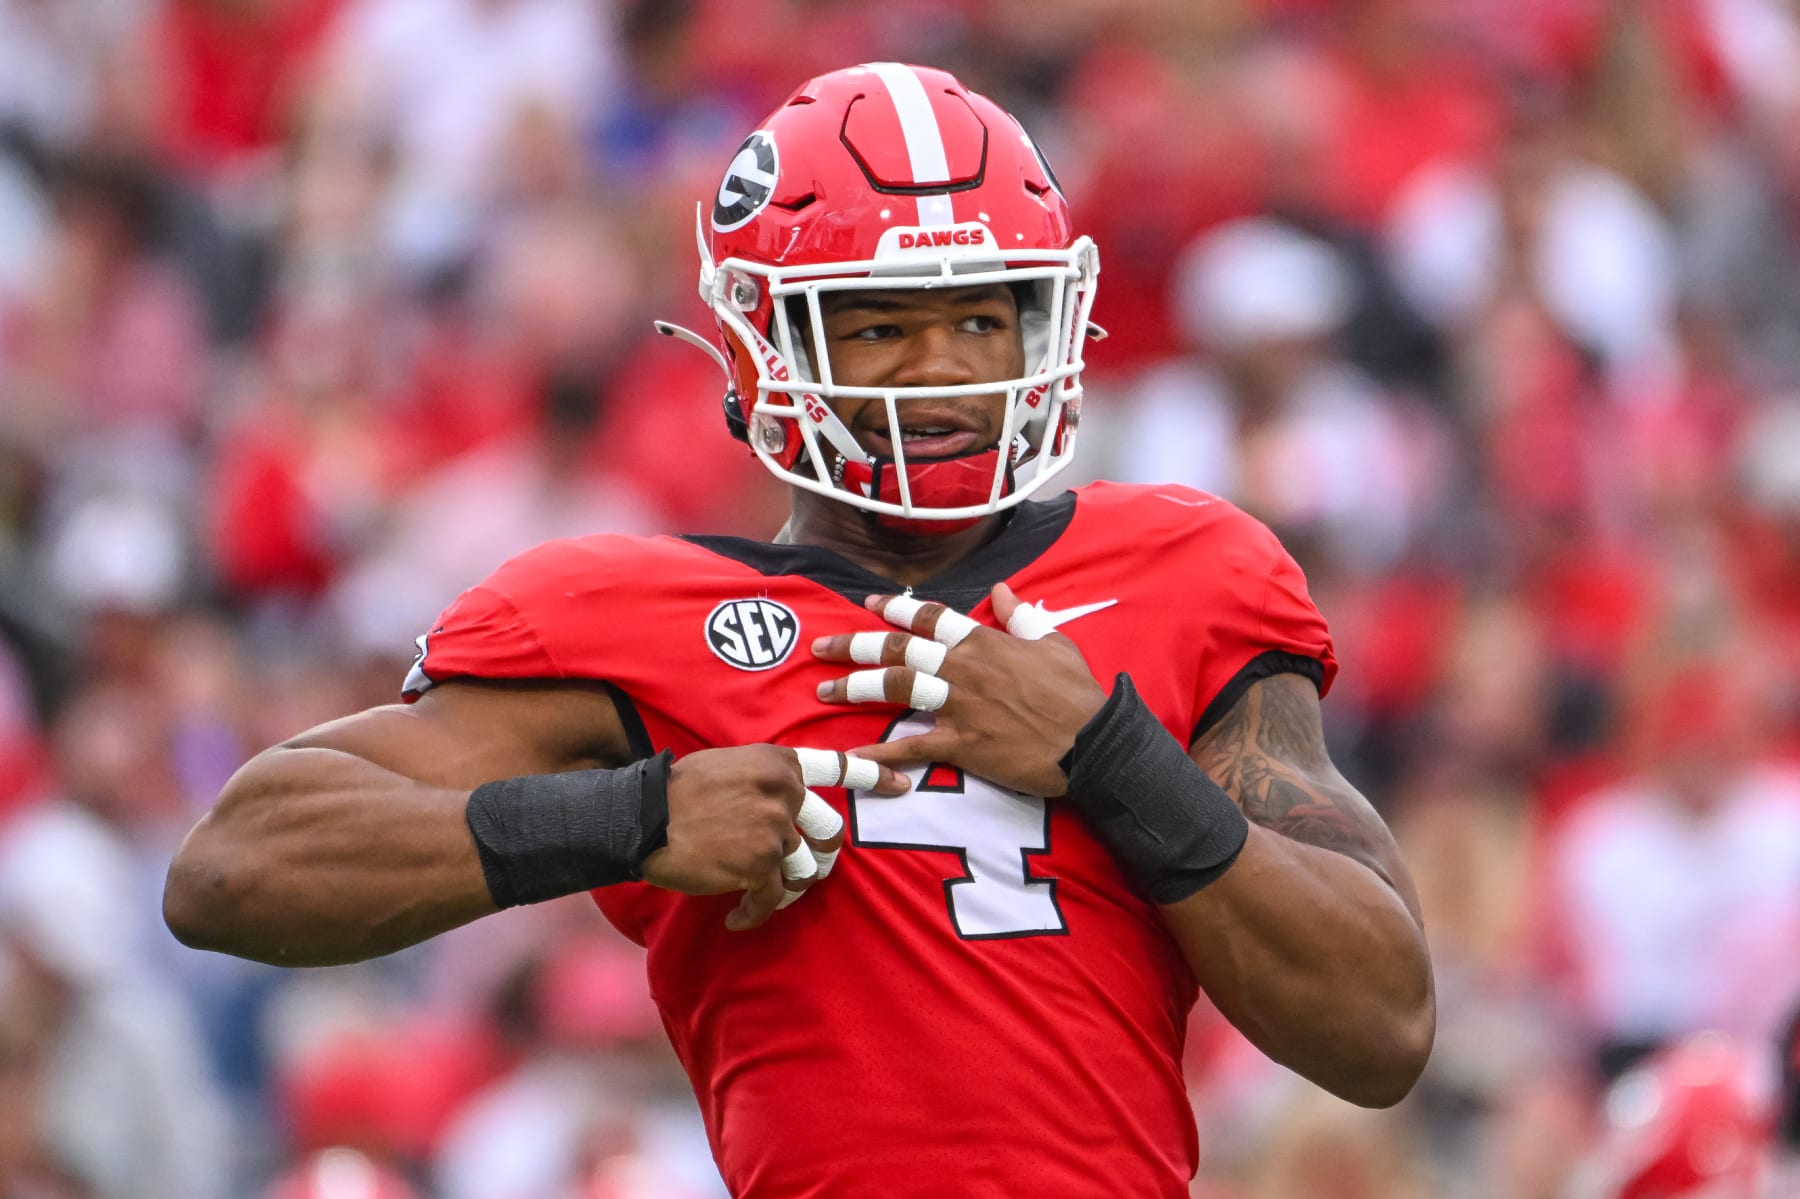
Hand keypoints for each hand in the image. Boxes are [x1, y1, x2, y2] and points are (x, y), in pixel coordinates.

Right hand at [640, 745, 908, 929]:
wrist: (643, 818)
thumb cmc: (679, 793)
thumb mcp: (730, 766)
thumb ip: (767, 780)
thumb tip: (793, 804)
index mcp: (778, 763)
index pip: (838, 765)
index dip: (875, 776)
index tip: (902, 786)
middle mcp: (784, 792)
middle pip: (830, 834)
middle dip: (819, 860)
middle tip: (798, 873)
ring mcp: (775, 829)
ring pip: (806, 871)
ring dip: (786, 891)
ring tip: (760, 897)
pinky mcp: (759, 865)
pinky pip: (772, 898)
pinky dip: (755, 913)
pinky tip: (737, 918)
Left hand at [812, 583, 1108, 795]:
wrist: (1094, 740)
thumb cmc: (1077, 692)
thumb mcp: (1052, 642)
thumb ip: (1020, 615)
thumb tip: (1002, 590)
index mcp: (983, 641)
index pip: (930, 617)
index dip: (896, 608)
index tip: (867, 604)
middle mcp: (964, 668)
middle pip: (899, 649)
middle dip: (855, 645)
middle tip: (821, 646)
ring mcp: (960, 706)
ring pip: (896, 689)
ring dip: (855, 687)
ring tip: (824, 689)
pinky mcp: (963, 746)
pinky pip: (913, 748)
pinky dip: (880, 754)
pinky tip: (852, 756)